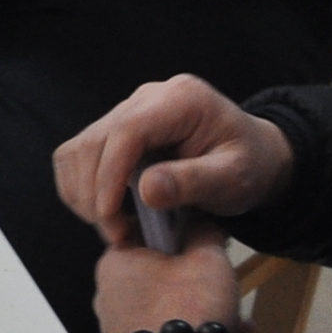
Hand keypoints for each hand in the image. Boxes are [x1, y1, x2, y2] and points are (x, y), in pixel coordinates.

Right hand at [52, 73, 297, 251]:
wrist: (253, 156)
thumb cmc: (249, 165)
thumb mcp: (233, 178)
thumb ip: (193, 182)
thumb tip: (146, 191)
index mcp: (180, 99)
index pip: (127, 130)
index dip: (110, 174)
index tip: (108, 215)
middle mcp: (147, 98)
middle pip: (95, 140)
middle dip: (95, 192)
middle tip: (115, 234)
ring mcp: (127, 112)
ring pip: (78, 149)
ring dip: (83, 192)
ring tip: (111, 226)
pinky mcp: (114, 131)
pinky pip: (78, 156)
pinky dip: (80, 187)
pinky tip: (105, 211)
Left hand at [92, 235, 244, 332]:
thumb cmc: (188, 310)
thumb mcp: (208, 259)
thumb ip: (204, 231)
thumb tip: (200, 220)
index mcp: (115, 262)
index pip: (145, 232)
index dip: (180, 233)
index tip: (206, 243)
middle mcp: (108, 294)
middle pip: (160, 273)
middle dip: (198, 279)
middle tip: (226, 288)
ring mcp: (116, 327)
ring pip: (167, 306)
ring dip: (201, 309)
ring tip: (235, 320)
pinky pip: (164, 332)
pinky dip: (190, 332)